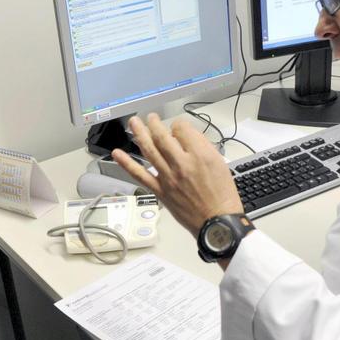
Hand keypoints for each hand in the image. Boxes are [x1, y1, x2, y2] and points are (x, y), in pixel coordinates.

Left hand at [111, 113, 242, 236]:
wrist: (216, 221)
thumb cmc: (222, 194)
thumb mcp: (220, 163)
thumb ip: (203, 147)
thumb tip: (187, 137)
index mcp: (199, 155)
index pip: (181, 129)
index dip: (178, 124)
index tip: (178, 127)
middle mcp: (181, 163)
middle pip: (162, 136)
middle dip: (155, 123)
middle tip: (151, 117)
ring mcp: (168, 177)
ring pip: (149, 150)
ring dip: (139, 133)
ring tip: (134, 122)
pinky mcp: (160, 190)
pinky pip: (140, 175)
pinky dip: (127, 163)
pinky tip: (117, 154)